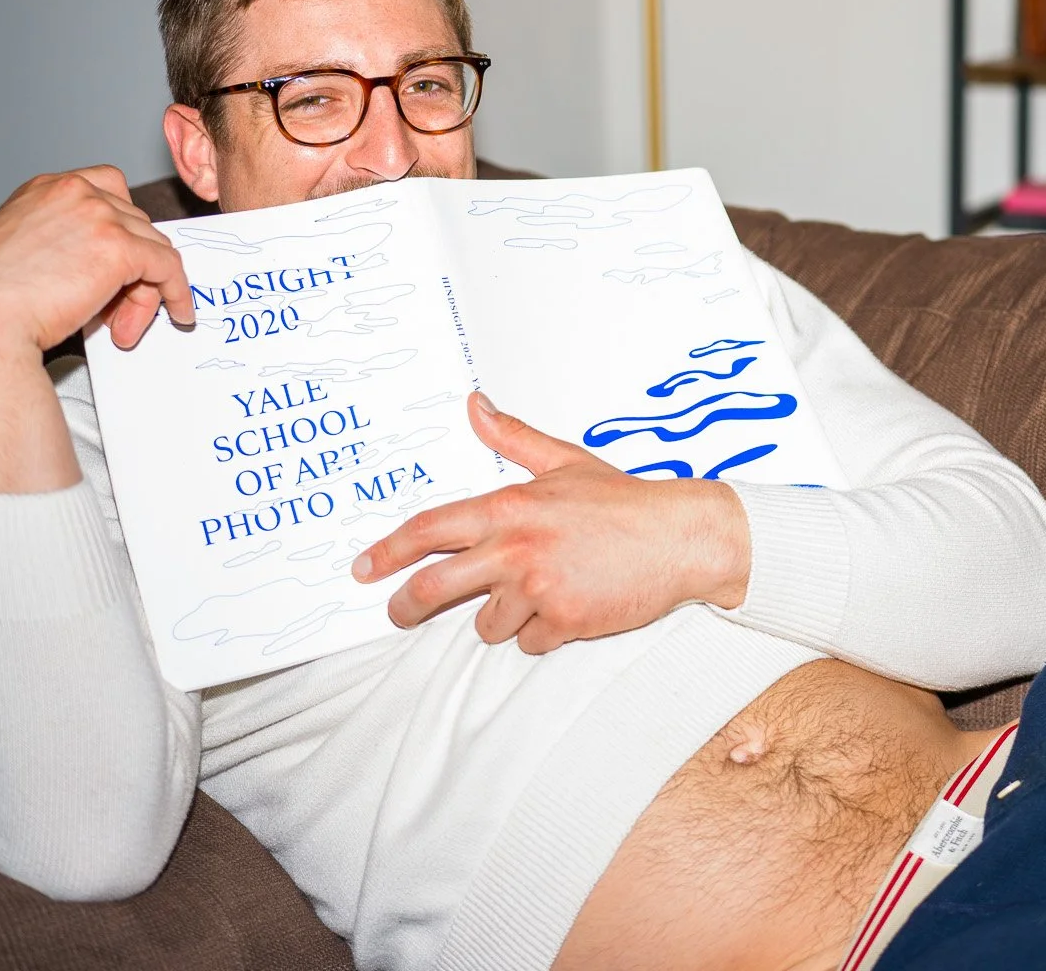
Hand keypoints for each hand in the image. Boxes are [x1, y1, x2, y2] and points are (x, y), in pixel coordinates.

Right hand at [0, 167, 195, 492]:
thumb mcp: (22, 252)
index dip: (121, 232)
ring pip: (151, 250)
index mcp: (45, 188)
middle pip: (133, 226)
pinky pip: (168, 267)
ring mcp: (99, 216)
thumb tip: (107, 268)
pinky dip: (176, 292)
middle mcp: (75, 191)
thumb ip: (63, 242)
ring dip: (145, 292)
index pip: (109, 193)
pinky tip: (178, 314)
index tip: (120, 266)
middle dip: (131, 272)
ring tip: (124, 329)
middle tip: (118, 314)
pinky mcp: (119, 248)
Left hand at [352, 394, 751, 653]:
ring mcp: (539, 587)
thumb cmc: (624, 502)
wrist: (681, 536)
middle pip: (434, 586)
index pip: (431, 529)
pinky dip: (545, 631)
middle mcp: (516, 547)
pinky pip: (531, 641)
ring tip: (543, 591)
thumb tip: (474, 404)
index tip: (364, 569)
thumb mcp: (565, 462)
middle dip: (407, 605)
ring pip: (488, 623)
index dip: (390, 551)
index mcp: (510, 506)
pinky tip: (571, 606)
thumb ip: (512, 437)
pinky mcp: (565, 619)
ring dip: (505, 616)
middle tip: (398, 612)